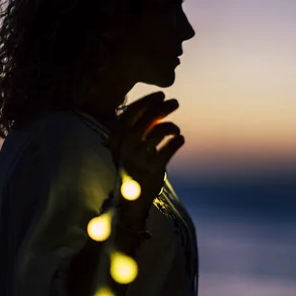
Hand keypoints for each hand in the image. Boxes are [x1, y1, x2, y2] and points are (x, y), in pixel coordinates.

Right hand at [108, 92, 183, 217]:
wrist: (131, 200)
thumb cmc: (132, 168)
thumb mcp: (129, 147)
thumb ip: (142, 127)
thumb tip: (161, 106)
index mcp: (116, 139)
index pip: (131, 112)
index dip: (148, 101)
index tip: (161, 95)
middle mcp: (125, 147)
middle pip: (147, 118)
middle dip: (163, 107)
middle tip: (175, 102)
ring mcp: (138, 158)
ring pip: (159, 131)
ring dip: (172, 126)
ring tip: (176, 130)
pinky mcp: (153, 169)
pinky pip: (170, 147)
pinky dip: (177, 140)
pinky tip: (179, 140)